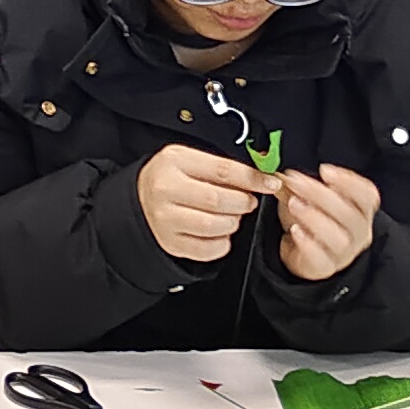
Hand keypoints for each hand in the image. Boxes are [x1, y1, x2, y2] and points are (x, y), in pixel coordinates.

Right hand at [134, 144, 265, 264]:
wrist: (139, 200)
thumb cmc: (170, 178)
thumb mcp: (189, 159)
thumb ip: (221, 166)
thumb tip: (260, 174)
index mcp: (175, 161)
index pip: (223, 170)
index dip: (252, 178)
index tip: (270, 183)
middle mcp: (166, 189)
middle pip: (218, 200)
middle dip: (243, 202)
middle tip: (249, 201)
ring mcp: (166, 219)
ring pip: (214, 226)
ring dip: (233, 222)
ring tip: (233, 215)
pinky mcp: (170, 243)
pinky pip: (208, 249)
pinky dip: (222, 242)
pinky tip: (220, 232)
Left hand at [272, 163, 379, 283]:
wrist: (306, 253)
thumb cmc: (314, 219)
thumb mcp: (313, 198)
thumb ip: (307, 185)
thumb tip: (288, 175)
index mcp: (363, 210)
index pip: (367, 195)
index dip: (348, 181)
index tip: (324, 170)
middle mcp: (359, 232)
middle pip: (349, 214)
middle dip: (320, 195)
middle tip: (296, 183)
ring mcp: (345, 252)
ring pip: (338, 238)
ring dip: (314, 218)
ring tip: (293, 204)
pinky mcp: (326, 267)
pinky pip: (321, 258)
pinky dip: (307, 243)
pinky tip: (295, 230)